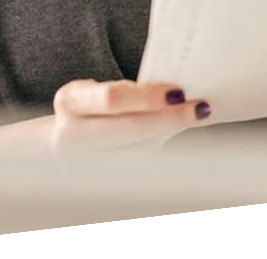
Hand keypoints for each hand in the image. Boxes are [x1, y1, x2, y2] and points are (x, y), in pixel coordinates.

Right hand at [49, 79, 210, 153]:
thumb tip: (175, 91)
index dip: (147, 97)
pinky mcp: (105, 178)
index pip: (113, 99)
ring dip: (170, 132)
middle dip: (169, 118)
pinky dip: (162, 145)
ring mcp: (88, 162)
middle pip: (131, 128)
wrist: (66, 141)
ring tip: (195, 115)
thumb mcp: (98, 89)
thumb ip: (128, 91)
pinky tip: (175, 132)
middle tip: (200, 108)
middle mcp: (73, 135)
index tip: (178, 92)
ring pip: (140, 150)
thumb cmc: (92, 107)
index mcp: (71, 102)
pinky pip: (141, 161)